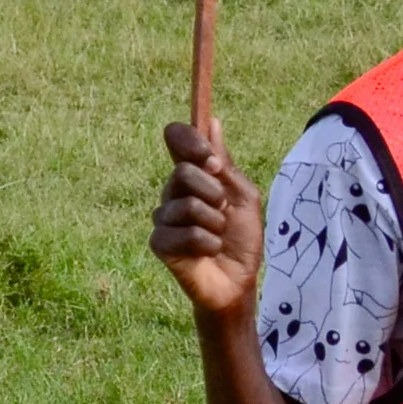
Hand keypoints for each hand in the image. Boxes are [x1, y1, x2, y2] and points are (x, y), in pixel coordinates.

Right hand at [151, 121, 263, 316]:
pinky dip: (207, 242)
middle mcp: (173, 191)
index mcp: (194, 175)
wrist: (239, 280)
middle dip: (213, 191)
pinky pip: (184, 233)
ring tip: (219, 236)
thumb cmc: (242, 238)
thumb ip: (225, 164)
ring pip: (187, 205)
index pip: (177, 139)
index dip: (190, 141)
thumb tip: (212, 123)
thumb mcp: (243, 196)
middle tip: (224, 209)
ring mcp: (164, 217)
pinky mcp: (160, 242)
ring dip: (215, 222)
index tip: (212, 160)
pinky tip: (209, 251)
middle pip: (183, 172)